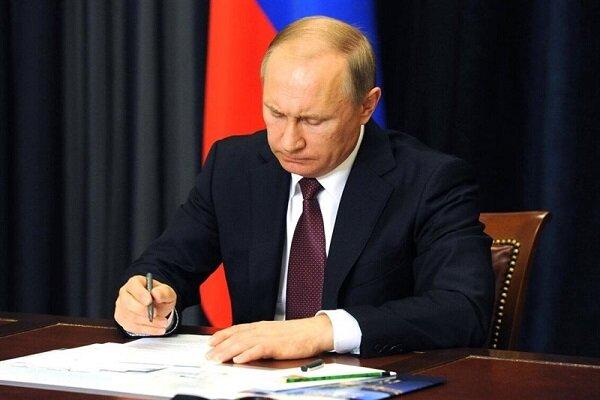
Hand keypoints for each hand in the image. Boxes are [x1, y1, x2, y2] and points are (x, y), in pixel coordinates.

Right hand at [114, 275, 176, 334]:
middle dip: (143, 311)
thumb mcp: (167, 292)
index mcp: (135, 283)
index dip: (140, 294)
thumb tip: (156, 294)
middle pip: (128, 303)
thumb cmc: (160, 297)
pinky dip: (147, 329)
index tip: (149, 301)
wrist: (157, 307)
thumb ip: (164, 292)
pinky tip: (158, 329)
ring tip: (163, 323)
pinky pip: (132, 327)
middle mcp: (125, 293)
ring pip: (131, 317)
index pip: (133, 286)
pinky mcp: (122, 320)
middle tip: (156, 314)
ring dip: (148, 322)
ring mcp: (121, 307)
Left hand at [206, 314, 333, 362]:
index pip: (237, 329)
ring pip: (243, 343)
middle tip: (208, 356)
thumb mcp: (275, 333)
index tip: (210, 342)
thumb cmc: (298, 334)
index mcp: (261, 326)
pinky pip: (259, 349)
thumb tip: (248, 345)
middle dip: (220, 347)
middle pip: (236, 337)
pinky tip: (239, 360)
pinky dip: (247, 354)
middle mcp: (262, 329)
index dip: (222, 335)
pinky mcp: (277, 345)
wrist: (315, 331)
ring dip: (228, 351)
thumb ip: (261, 337)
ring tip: (217, 359)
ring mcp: (269, 337)